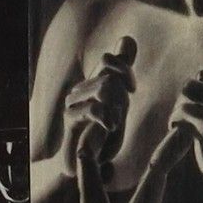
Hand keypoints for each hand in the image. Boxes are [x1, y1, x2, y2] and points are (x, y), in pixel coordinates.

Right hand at [62, 36, 137, 169]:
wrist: (83, 164)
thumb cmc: (102, 135)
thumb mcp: (120, 102)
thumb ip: (122, 72)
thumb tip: (127, 38)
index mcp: (94, 82)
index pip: (109, 59)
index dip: (124, 70)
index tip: (132, 89)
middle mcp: (82, 88)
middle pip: (111, 75)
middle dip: (122, 96)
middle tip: (120, 115)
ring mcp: (74, 102)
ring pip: (105, 87)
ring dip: (116, 108)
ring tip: (113, 125)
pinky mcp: (71, 119)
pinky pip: (94, 107)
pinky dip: (107, 117)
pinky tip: (110, 127)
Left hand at [170, 58, 202, 202]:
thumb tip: (197, 91)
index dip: (191, 91)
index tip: (188, 110)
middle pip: (192, 83)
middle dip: (181, 100)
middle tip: (179, 120)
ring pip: (185, 96)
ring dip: (176, 111)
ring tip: (177, 127)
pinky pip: (183, 113)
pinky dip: (175, 122)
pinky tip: (177, 133)